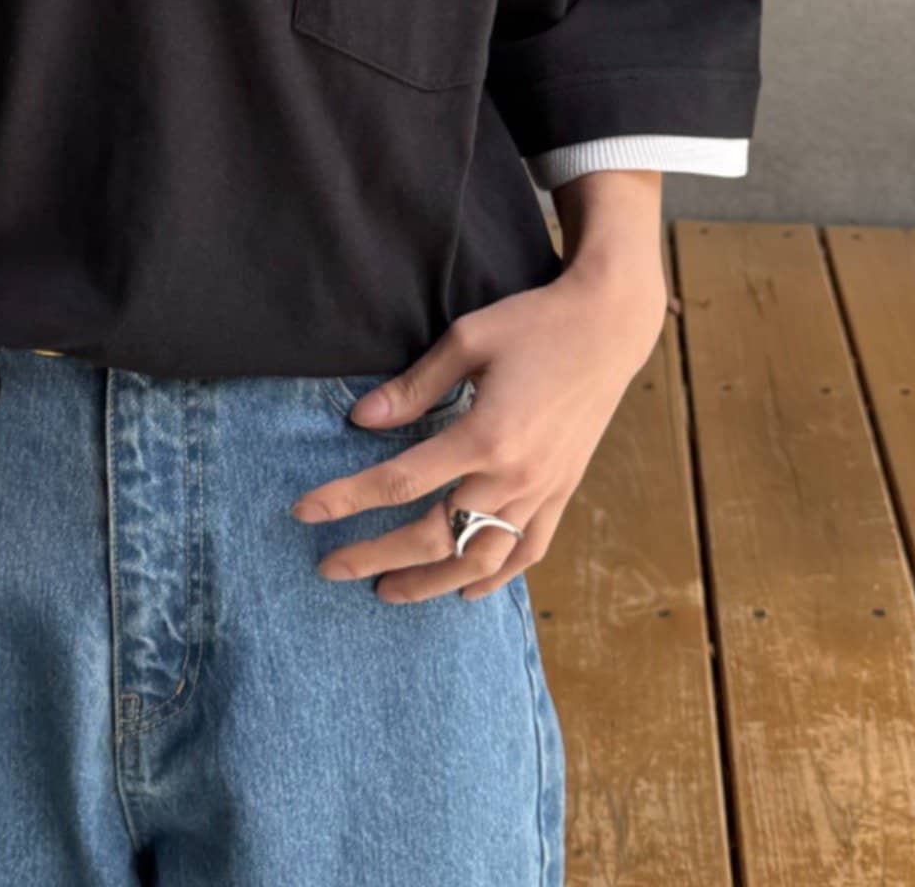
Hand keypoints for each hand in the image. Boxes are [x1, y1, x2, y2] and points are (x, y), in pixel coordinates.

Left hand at [290, 245, 666, 603]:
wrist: (609, 326)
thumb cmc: (534, 323)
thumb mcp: (467, 339)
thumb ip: (414, 386)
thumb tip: (360, 420)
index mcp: (484, 435)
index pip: (399, 482)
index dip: (346, 500)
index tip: (304, 513)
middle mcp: (514, 475)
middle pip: (433, 535)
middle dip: (376, 557)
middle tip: (330, 568)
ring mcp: (543, 491)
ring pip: (479, 558)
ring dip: (429, 582)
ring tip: (387, 592)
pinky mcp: (562, 492)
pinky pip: (527, 551)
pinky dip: (494, 578)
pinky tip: (463, 591)